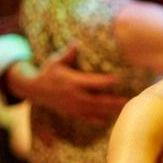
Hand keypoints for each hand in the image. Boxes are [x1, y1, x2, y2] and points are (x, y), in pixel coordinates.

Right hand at [7, 41, 127, 121]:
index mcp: (72, 82)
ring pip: (95, 111)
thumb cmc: (48, 71)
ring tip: (124, 109)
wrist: (34, 89)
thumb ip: (67, 53)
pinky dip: (99, 120)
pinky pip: (87, 118)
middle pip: (97, 100)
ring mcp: (73, 106)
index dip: (105, 81)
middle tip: (128, 99)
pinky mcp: (72, 113)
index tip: (119, 79)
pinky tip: (111, 119)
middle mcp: (74, 96)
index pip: (92, 82)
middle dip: (113, 101)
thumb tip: (75, 42)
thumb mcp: (55, 61)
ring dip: (110, 111)